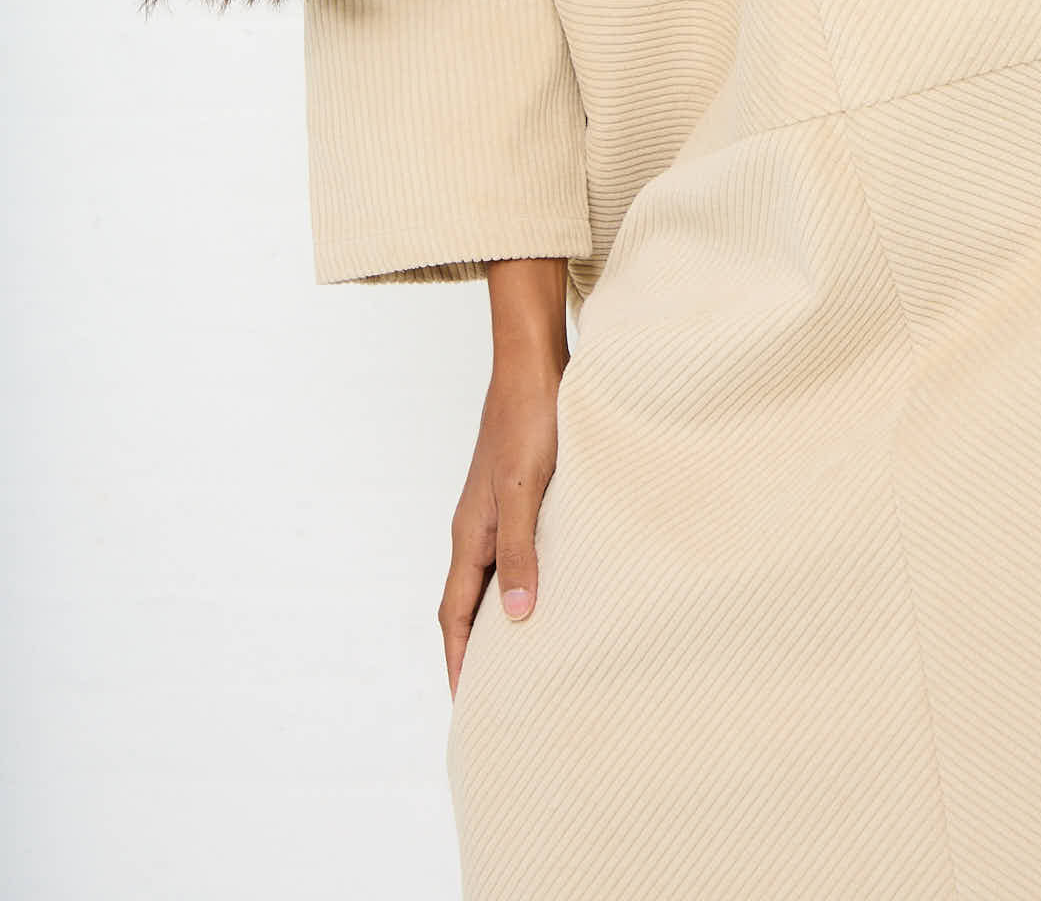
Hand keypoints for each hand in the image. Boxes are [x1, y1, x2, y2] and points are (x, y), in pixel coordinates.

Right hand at [439, 348, 565, 699]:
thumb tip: (516, 618)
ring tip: (528, 653)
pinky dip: (526, 578)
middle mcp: (478, 528)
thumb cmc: (528, 423)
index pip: (455, 614)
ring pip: (494, 577)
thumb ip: (519, 552)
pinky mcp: (522, 493)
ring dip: (503, 614)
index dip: (459, 659)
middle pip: (470, 602)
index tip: (468, 705)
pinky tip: (555, 585)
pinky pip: (516, 551)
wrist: (534, 366)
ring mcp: (498, 510)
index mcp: (470, 535)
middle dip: (477, 648)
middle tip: (499, 694)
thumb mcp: (524, 492)